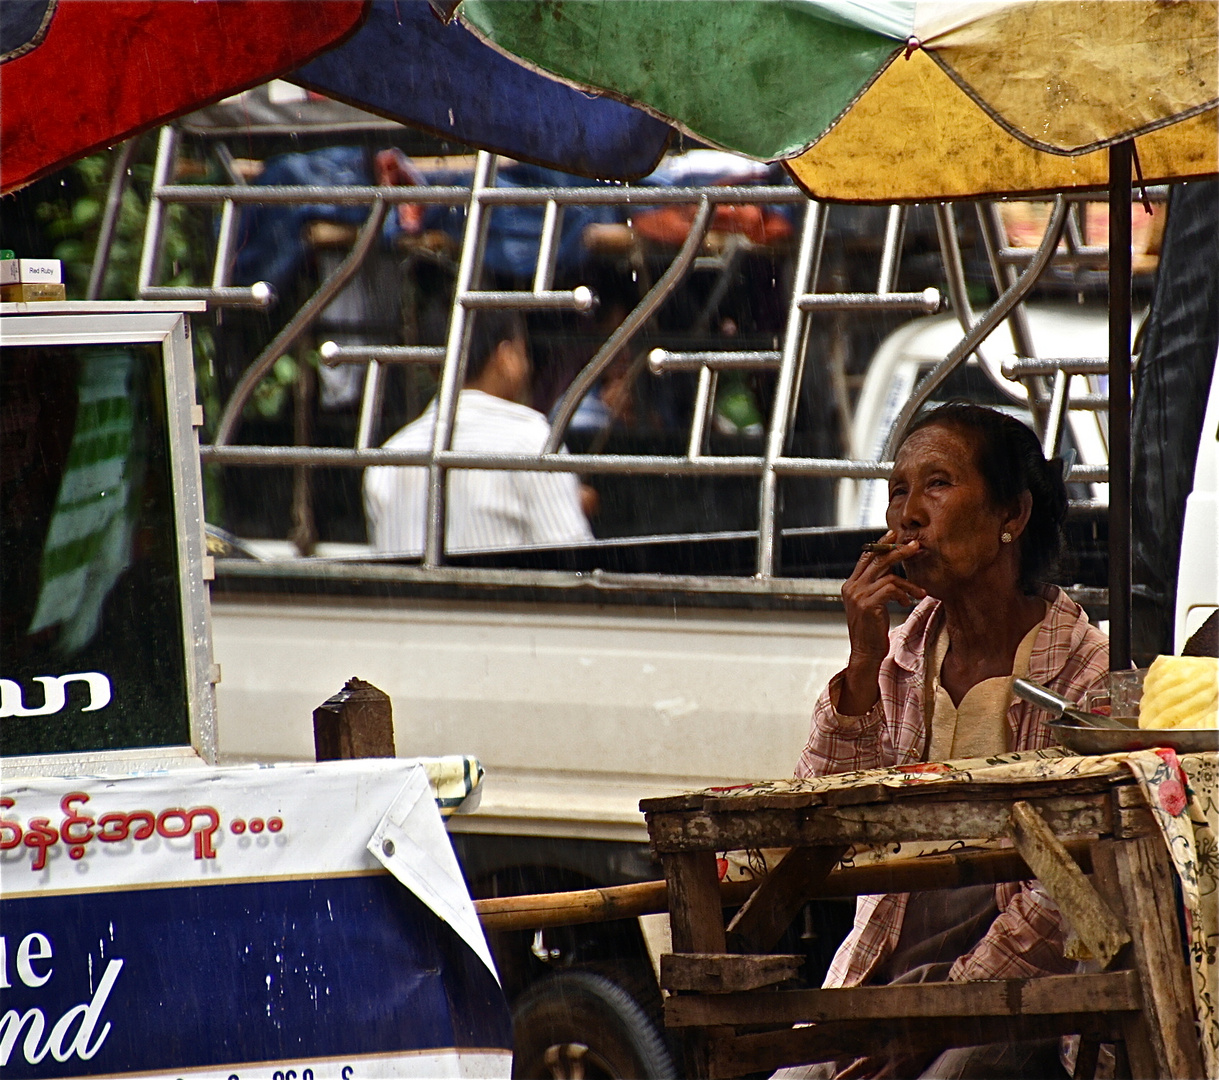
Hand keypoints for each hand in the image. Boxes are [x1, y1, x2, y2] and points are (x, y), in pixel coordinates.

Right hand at [837, 532, 925, 713]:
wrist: (866, 652)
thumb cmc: (872, 630)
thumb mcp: (872, 604)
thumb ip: (877, 588)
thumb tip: (892, 572)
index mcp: (850, 585)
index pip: (866, 557)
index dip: (881, 544)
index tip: (894, 535)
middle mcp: (851, 587)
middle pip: (877, 559)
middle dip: (898, 550)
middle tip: (915, 546)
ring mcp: (858, 595)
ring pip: (887, 574)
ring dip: (908, 583)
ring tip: (921, 592)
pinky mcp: (868, 604)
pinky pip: (892, 588)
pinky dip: (904, 594)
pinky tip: (908, 603)